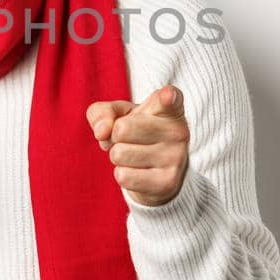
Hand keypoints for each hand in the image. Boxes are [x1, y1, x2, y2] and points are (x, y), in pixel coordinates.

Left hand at [86, 85, 190, 207]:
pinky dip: (123, 175)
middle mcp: (178, 131)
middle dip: (115, 136)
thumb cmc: (136, 134)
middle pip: (121, 129)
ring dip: (118, 157)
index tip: (168, 96)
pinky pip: (123, 177)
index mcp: (169, 108)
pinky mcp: (168, 182)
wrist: (156, 172)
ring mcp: (176, 158)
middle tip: (130, 140)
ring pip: (119, 154)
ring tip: (135, 155)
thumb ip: (102, 112)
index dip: (168, 97)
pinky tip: (140, 172)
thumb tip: (101, 131)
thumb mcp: (118, 115)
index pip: (170, 99)